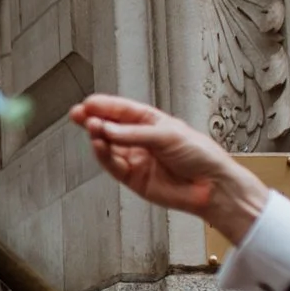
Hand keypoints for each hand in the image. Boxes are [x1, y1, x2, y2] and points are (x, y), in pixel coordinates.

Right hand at [69, 94, 270, 242]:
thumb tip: (105, 129)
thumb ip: (133, 134)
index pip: (122, 111)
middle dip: (93, 119)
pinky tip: (98, 145)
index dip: (104, 106)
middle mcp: (140, 139)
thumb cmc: (200, 155)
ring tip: (91, 128)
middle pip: (110, 127)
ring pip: (108, 146)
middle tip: (77, 114)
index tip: (88, 104)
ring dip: (98, 136)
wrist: (212, 186)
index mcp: (151, 122)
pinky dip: (103, 155)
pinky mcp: (132, 178)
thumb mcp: (167, 135)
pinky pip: (112, 165)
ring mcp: (135, 159)